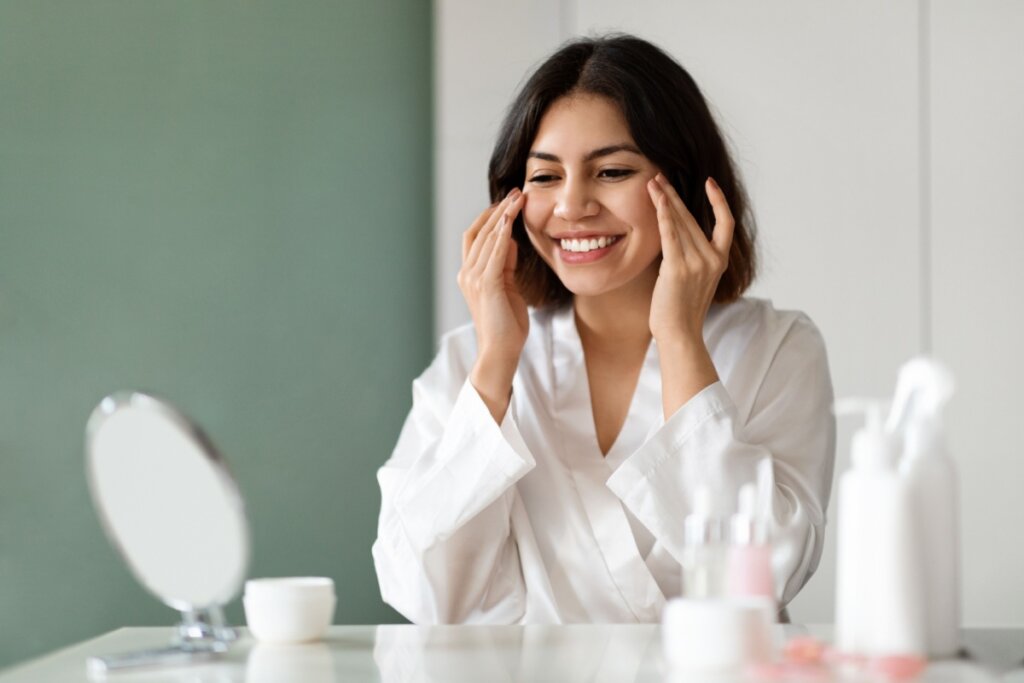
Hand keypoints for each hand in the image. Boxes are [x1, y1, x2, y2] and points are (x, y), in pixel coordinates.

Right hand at [457, 188, 527, 420]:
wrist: (501, 352)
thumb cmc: (507, 325)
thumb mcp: (507, 287)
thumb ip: (506, 264)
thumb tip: (511, 241)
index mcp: (470, 275)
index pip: (476, 236)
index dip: (490, 216)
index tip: (509, 201)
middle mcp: (467, 274)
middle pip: (479, 231)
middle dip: (498, 209)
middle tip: (516, 192)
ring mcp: (474, 279)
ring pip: (487, 238)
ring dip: (503, 216)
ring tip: (518, 199)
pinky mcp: (487, 285)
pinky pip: (495, 252)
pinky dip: (503, 234)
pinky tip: (512, 220)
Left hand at [646, 174, 734, 344]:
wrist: (679, 334)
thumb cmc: (680, 311)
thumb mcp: (694, 281)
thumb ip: (692, 258)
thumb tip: (676, 239)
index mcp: (720, 262)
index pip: (727, 223)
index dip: (719, 201)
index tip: (710, 183)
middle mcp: (712, 259)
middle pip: (694, 218)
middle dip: (675, 195)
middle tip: (660, 177)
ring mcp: (697, 263)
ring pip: (680, 223)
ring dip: (665, 200)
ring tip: (652, 183)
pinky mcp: (679, 268)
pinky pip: (671, 235)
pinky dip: (665, 215)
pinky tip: (659, 201)